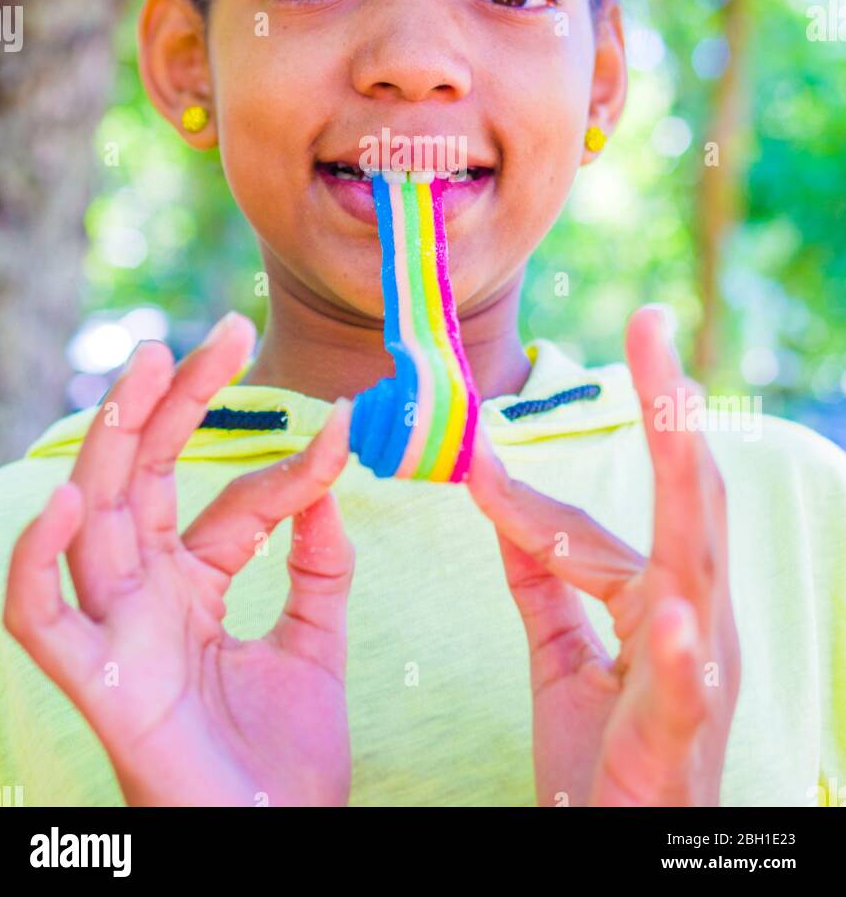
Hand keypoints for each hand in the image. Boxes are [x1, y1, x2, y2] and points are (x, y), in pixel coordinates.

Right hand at [4, 313, 354, 807]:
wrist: (280, 847)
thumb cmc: (284, 766)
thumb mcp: (313, 645)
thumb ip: (318, 565)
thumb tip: (327, 475)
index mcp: (191, 587)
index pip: (230, 502)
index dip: (288, 465)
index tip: (346, 425)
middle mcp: (146, 598)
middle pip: (146, 479)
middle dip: (175, 402)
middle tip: (221, 333)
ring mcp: (119, 635)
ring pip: (92, 521)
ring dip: (112, 441)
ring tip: (146, 367)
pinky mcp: (99, 685)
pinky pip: (41, 621)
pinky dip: (38, 562)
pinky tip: (69, 499)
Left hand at [466, 305, 739, 806]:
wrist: (621, 855)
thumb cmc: (606, 762)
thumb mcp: (564, 655)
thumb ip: (540, 574)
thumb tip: (499, 494)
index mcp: (664, 601)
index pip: (602, 523)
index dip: (536, 497)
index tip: (474, 461)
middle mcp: (695, 621)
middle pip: (685, 500)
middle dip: (671, 413)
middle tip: (654, 328)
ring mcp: (698, 675)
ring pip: (693, 562)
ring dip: (685, 482)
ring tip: (675, 407)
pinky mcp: (680, 736)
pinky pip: (684, 686)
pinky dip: (681, 646)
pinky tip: (674, 612)